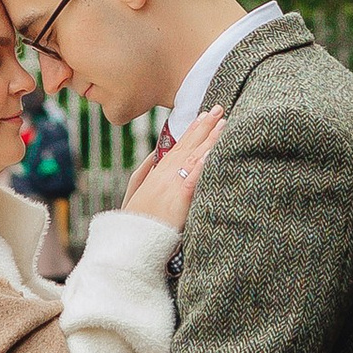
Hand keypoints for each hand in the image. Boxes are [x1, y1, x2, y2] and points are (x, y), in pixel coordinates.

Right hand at [121, 105, 224, 233]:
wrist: (129, 242)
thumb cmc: (135, 221)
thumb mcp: (136, 191)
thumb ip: (146, 170)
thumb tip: (157, 153)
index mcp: (157, 172)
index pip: (179, 146)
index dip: (193, 130)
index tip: (206, 115)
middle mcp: (164, 175)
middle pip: (188, 146)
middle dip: (205, 126)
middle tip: (220, 109)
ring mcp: (170, 185)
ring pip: (193, 157)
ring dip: (209, 139)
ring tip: (223, 124)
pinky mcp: (177, 200)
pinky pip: (192, 179)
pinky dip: (201, 165)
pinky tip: (210, 153)